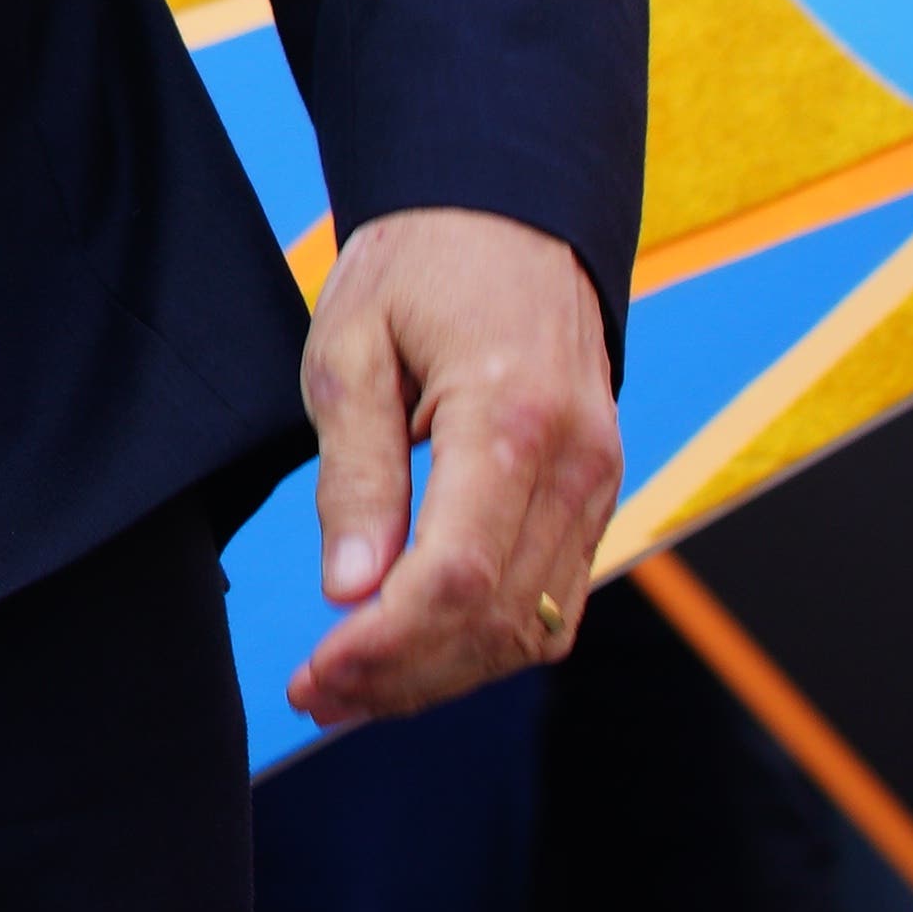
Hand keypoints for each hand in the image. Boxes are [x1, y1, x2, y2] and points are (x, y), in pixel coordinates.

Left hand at [282, 205, 622, 726]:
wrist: (507, 216)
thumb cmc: (417, 268)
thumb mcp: (350, 349)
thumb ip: (355, 473)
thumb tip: (350, 591)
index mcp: (512, 417)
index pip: (458, 575)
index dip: (387, 644)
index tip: (315, 670)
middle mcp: (578, 462)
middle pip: (500, 620)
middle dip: (405, 676)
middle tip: (313, 695)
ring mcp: (600, 482)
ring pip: (535, 627)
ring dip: (443, 673)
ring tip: (347, 685)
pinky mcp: (598, 494)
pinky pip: (552, 598)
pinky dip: (484, 639)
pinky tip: (411, 645)